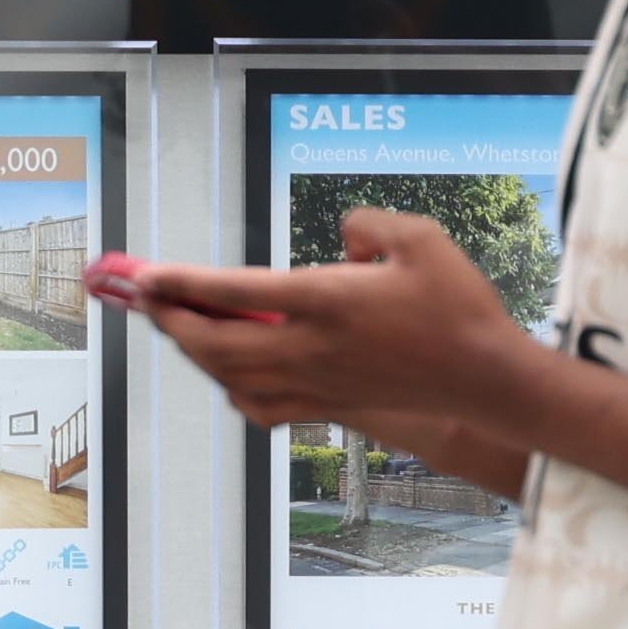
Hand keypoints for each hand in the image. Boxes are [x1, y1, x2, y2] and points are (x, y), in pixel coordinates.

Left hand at [128, 209, 536, 437]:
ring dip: (192, 351)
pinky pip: (260, 405)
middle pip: (215, 341)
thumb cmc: (458, 307)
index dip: (183, 282)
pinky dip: (230, 387)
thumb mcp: (421, 239)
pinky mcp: (326, 405)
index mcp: (327, 300)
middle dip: (170, 319)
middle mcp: (310, 347)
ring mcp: (315, 382)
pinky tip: (225, 372)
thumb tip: (341, 236)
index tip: (146, 275)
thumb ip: (368, 224)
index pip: (236, 291)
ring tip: (173, 325)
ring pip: (229, 376)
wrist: (486, 379)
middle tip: (141, 298)